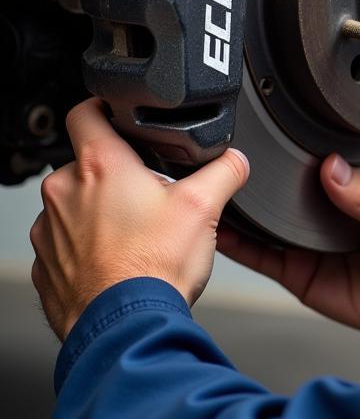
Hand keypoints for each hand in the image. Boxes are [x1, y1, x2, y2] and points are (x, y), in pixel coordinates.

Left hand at [30, 98, 249, 340]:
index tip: (118, 113)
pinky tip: (119, 259)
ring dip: (99, 210)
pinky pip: (66, 242)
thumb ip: (225, 169)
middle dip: (116, 172)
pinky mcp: (47, 266)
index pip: (85, 111)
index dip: (104, 106)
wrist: (124, 329)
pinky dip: (88, 245)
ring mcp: (49, 232)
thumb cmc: (154, 268)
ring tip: (137, 232)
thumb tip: (235, 158)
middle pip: (87, 162)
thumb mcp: (206, 205)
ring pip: (75, 204)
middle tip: (149, 191)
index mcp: (100, 165)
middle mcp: (64, 193)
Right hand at [217, 155, 359, 342]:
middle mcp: (327, 216)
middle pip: (284, 194)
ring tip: (215, 193)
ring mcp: (310, 245)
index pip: (316, 168)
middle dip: (259, 181)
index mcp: (353, 194)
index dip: (294, 154)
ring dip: (243, 212)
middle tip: (227, 165)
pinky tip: (222, 233)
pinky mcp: (300, 275)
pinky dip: (241, 248)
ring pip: (267, 224)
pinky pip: (265, 259)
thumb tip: (333, 166)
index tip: (267, 137)